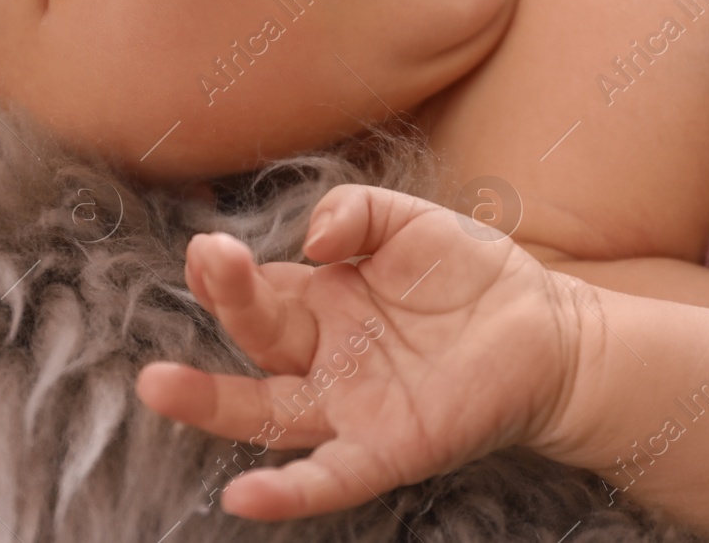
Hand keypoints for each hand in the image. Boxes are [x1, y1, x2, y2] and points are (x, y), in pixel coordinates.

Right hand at [135, 182, 588, 519]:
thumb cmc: (473, 274)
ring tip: (159, 386)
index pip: (259, 288)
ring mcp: (350, 408)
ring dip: (211, 404)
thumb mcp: (410, 220)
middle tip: (205, 259)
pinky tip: (244, 497)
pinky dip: (287, 492)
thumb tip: (310, 236)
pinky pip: (330, 477)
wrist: (550, 329)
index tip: (206, 245)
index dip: (228, 270)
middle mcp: (322, 358)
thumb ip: (358, 210)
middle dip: (227, 300)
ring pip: (267, 413)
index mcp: (320, 301)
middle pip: (258, 337)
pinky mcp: (389, 450)